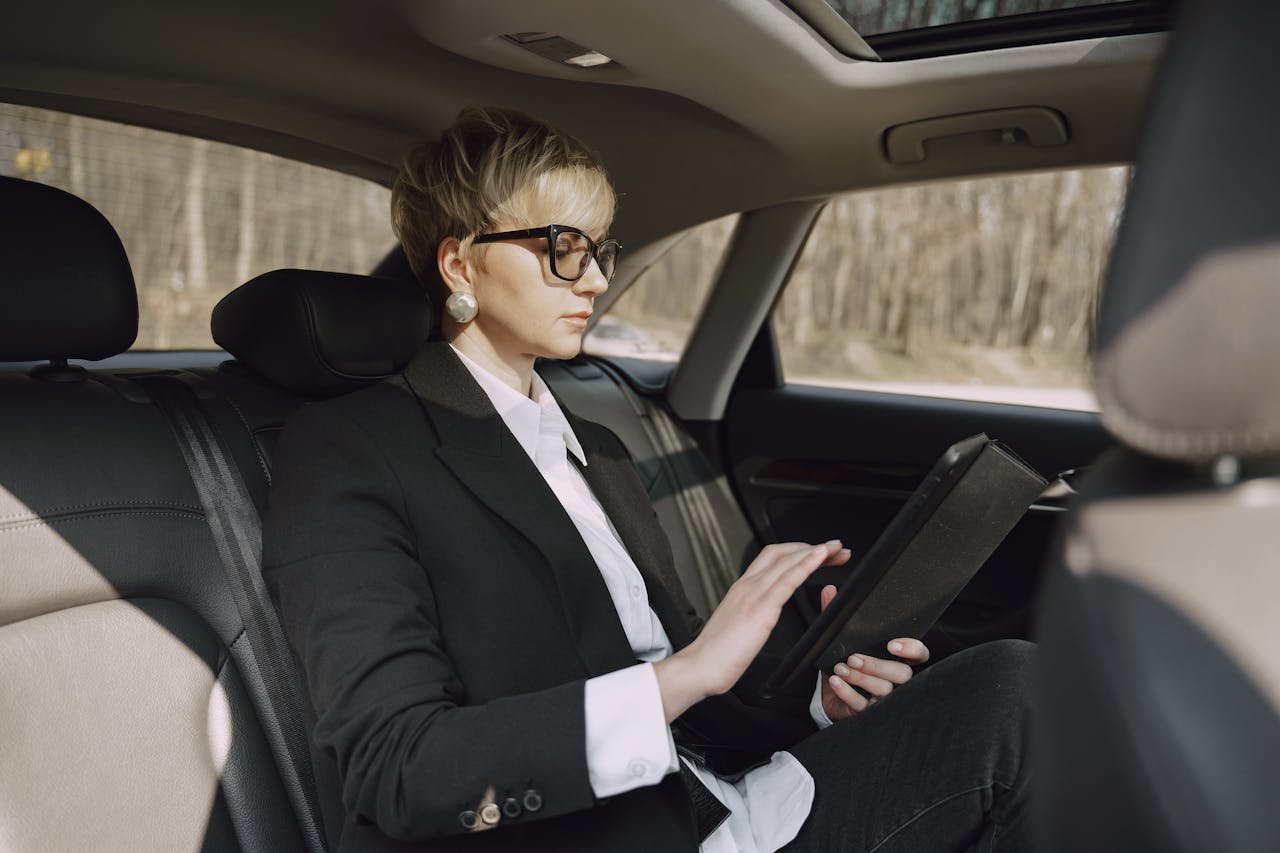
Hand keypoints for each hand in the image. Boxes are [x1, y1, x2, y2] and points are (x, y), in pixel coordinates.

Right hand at [654, 541, 850, 721]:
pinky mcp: (760, 608)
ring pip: (787, 561)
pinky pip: (787, 580)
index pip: (773, 558)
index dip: (798, 551)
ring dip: (815, 552)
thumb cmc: (718, 654)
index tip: (819, 553)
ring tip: (836, 549)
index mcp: (743, 588)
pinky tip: (820, 557)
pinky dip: (806, 565)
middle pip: (784, 554)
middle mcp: (748, 585)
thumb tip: (765, 616)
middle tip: (836, 549)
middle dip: (812, 547)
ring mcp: (753, 594)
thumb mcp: (739, 626)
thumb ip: (753, 615)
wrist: (700, 667)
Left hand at [818, 584, 929, 721]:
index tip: (893, 644)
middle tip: (854, 657)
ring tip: (841, 667)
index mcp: (897, 658)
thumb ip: (839, 617)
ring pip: (883, 690)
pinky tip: (835, 681)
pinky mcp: (867, 712)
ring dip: (861, 678)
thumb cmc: (846, 663)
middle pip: (901, 673)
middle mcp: (896, 679)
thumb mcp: (842, 640)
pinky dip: (847, 692)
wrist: (832, 694)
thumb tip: (829, 590)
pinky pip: (861, 705)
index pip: (919, 654)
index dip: (911, 649)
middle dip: (878, 664)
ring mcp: (883, 698)